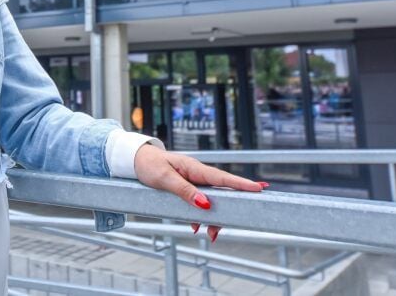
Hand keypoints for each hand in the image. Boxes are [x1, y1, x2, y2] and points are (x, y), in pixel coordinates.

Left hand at [133, 144, 267, 242]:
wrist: (135, 161)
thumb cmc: (149, 165)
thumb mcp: (165, 179)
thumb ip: (185, 191)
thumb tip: (205, 204)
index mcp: (194, 168)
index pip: (222, 177)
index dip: (241, 184)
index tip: (259, 188)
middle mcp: (197, 174)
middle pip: (220, 193)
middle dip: (228, 209)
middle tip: (230, 225)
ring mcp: (193, 181)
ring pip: (210, 201)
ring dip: (212, 218)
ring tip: (210, 234)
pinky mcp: (186, 188)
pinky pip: (198, 203)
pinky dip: (199, 216)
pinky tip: (196, 226)